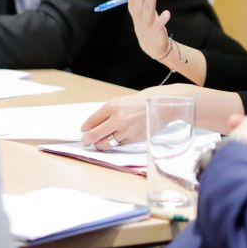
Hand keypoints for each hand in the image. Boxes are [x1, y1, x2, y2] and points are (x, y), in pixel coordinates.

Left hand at [79, 83, 201, 147]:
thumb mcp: (120, 102)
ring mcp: (127, 130)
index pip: (91, 122)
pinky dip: (117, 143)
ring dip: (102, 144)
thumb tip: (91, 127)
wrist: (163, 104)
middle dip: (88, 141)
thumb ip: (106, 114)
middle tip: (86, 141)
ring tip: (102, 140)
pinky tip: (120, 137)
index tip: (83, 132)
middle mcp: (118, 119)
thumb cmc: (140, 102)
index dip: (85, 130)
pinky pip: (120, 144)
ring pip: (106, 144)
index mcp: (112, 107)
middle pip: (94, 136)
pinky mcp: (135, 139)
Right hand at [123, 0, 171, 60]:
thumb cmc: (144, 20)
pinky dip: (162, 19)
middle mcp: (137, 10)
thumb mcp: (137, 5)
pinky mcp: (155, 30)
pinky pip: (159, 24)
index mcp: (133, 2)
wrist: (150, 44)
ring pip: (147, 8)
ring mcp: (146, 21)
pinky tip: (167, 13)